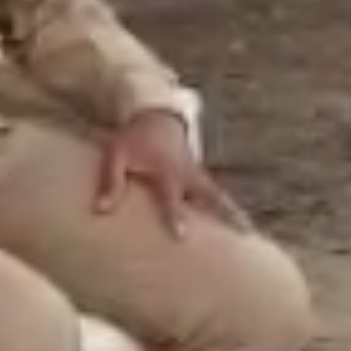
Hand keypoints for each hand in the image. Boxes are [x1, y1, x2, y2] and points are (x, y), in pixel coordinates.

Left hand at [95, 109, 243, 234]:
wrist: (155, 114)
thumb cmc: (133, 137)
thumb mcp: (116, 154)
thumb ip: (110, 181)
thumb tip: (101, 210)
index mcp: (167, 170)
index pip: (171, 198)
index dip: (175, 217)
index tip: (182, 237)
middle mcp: (188, 173)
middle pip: (212, 197)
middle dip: (228, 214)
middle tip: (245, 235)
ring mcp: (197, 173)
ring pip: (218, 196)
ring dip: (232, 212)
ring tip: (249, 234)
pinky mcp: (199, 175)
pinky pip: (214, 194)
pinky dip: (224, 207)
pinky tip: (233, 224)